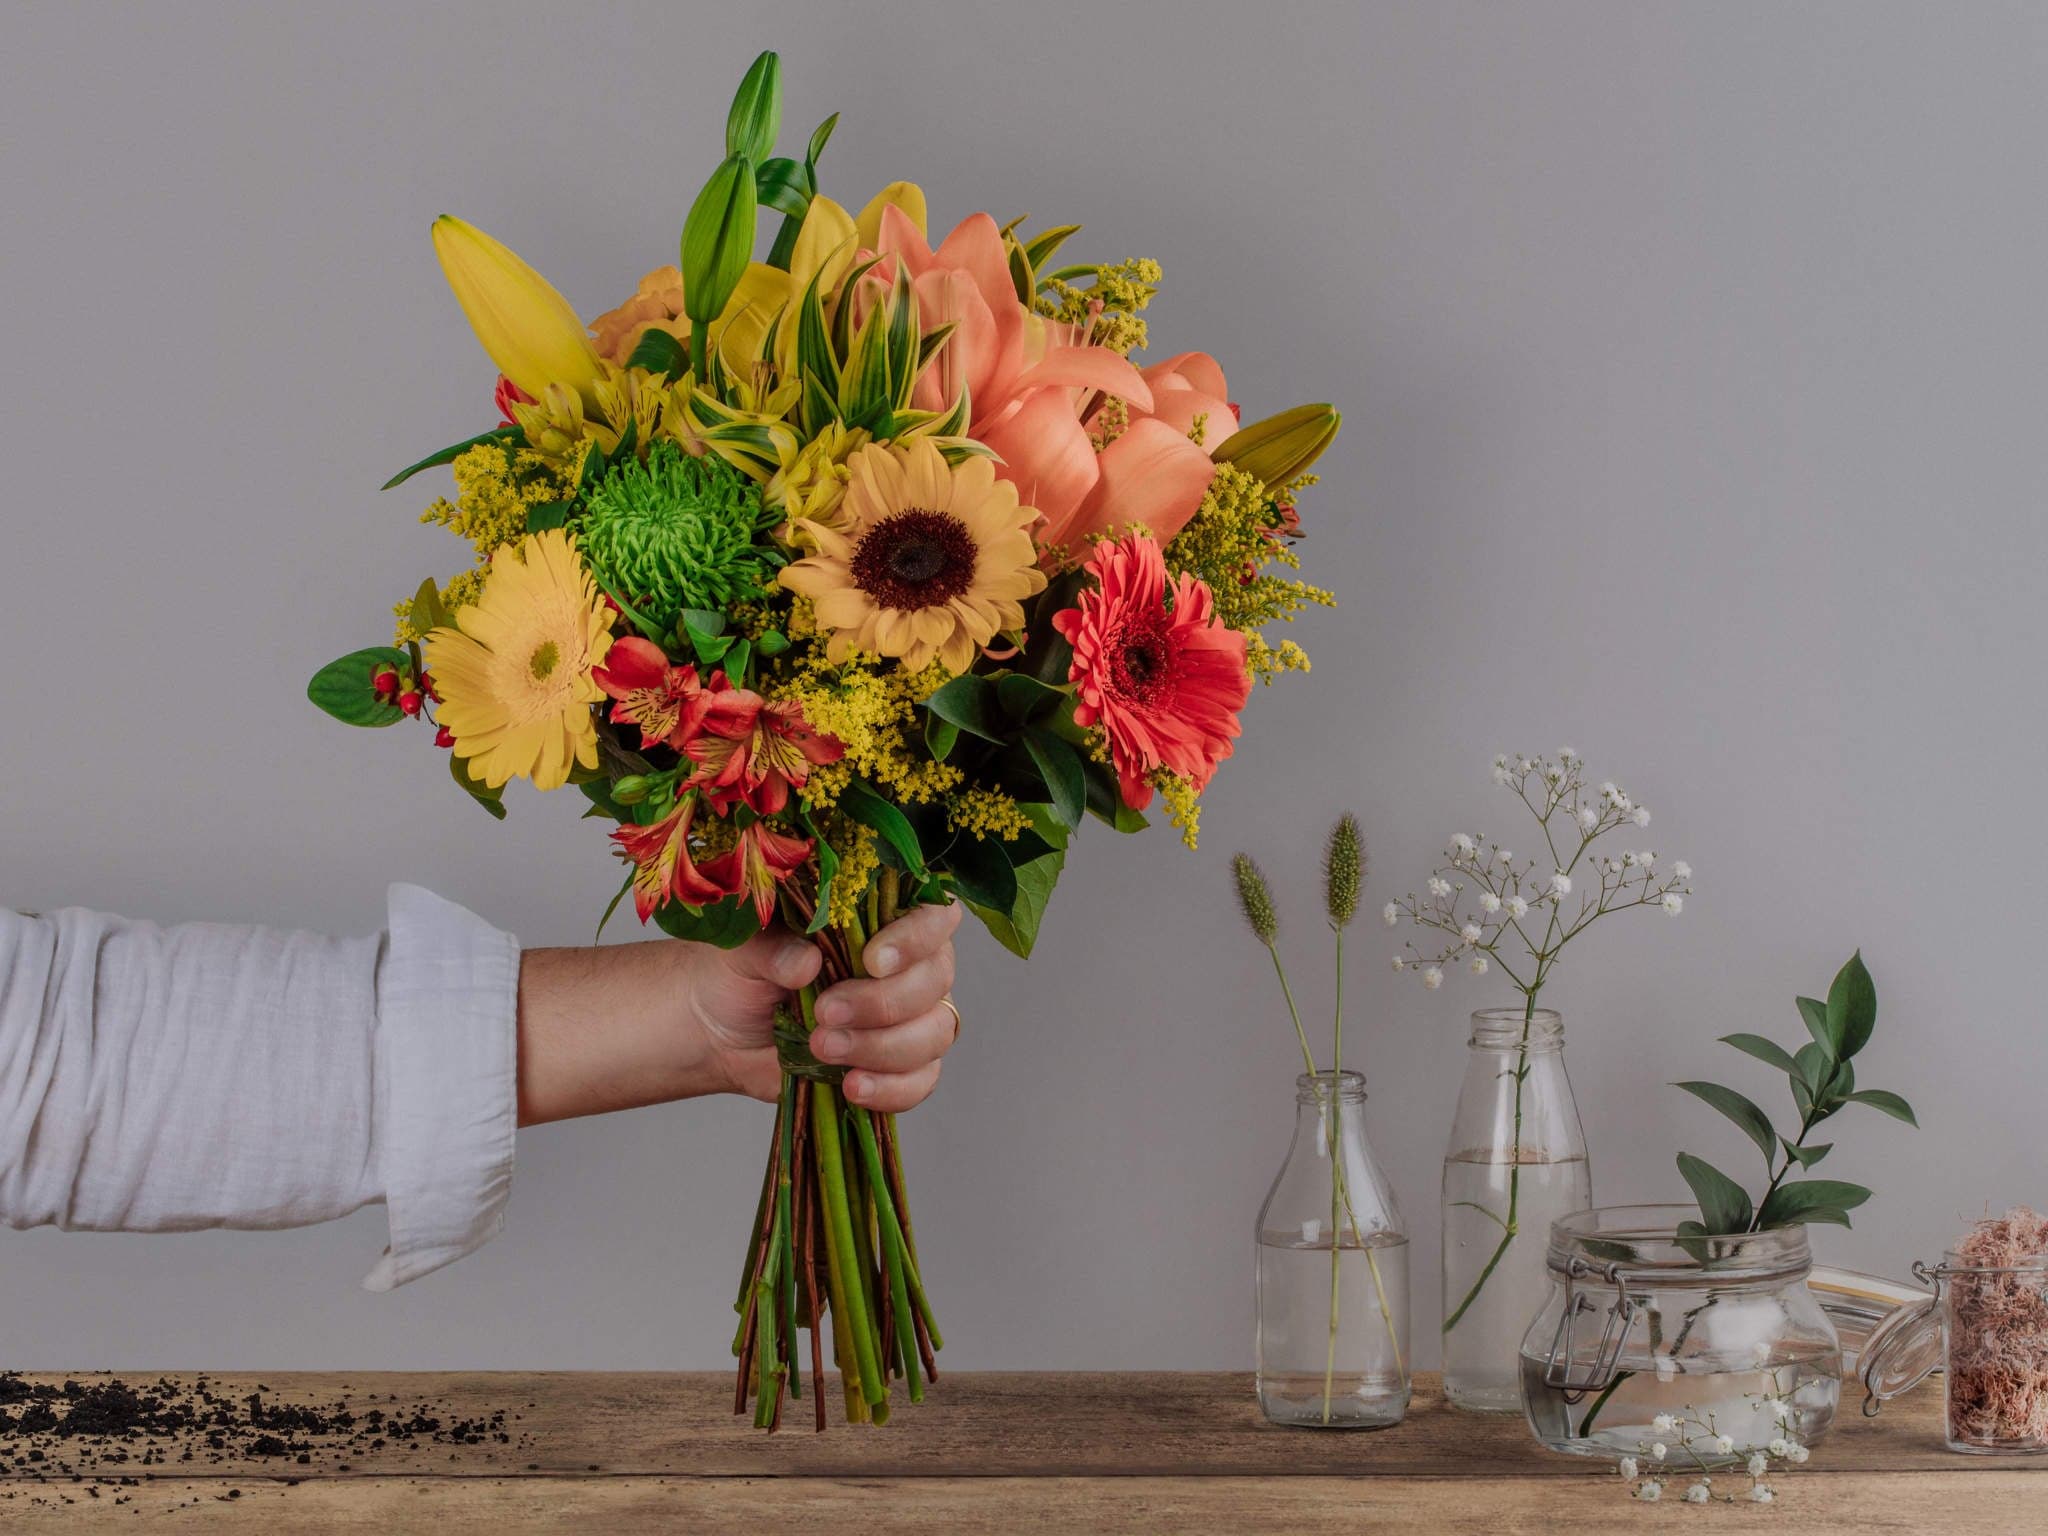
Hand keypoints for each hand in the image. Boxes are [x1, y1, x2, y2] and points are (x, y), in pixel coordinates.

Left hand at [693, 901, 963, 1108]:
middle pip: (935, 981)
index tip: (872, 961)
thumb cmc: (741, 975)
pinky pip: (920, 1081)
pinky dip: (891, 1088)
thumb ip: (773, 949)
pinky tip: (850, 1086)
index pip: (935, 917)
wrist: (721, 1033)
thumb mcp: (744, 950)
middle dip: (882, 1003)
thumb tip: (807, 963)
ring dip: (882, 1047)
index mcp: (883, 921)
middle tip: (825, 1012)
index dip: (916, 938)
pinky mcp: (898, 1067)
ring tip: (822, 1048)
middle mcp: (909, 966)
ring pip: (933, 1033)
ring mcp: (910, 1020)